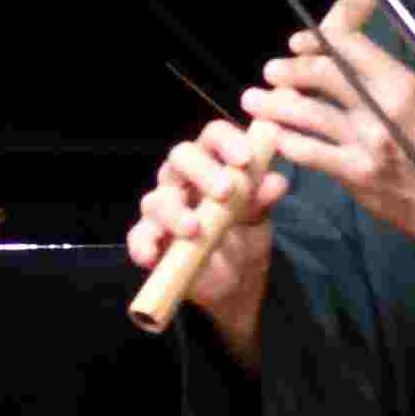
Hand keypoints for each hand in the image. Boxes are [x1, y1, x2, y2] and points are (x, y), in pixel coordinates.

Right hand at [129, 121, 277, 361]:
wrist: (236, 279)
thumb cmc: (244, 234)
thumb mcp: (259, 216)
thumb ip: (264, 197)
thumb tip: (276, 182)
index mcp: (211, 162)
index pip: (214, 136)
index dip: (227, 142)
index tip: (245, 159)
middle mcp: (181, 179)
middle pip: (180, 158)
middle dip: (201, 171)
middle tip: (225, 192)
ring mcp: (162, 209)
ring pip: (157, 200)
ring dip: (175, 212)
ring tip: (195, 228)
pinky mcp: (150, 239)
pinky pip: (138, 238)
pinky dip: (143, 245)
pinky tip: (153, 255)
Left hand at [238, 28, 414, 269]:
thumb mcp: (413, 100)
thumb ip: (377, 79)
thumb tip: (334, 54)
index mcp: (400, 82)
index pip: (350, 46)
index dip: (315, 42)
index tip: (295, 44)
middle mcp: (384, 107)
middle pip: (323, 74)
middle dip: (289, 70)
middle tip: (270, 71)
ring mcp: (369, 140)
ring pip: (308, 112)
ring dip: (274, 104)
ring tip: (253, 100)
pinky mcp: (356, 172)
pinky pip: (308, 151)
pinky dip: (285, 140)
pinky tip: (273, 137)